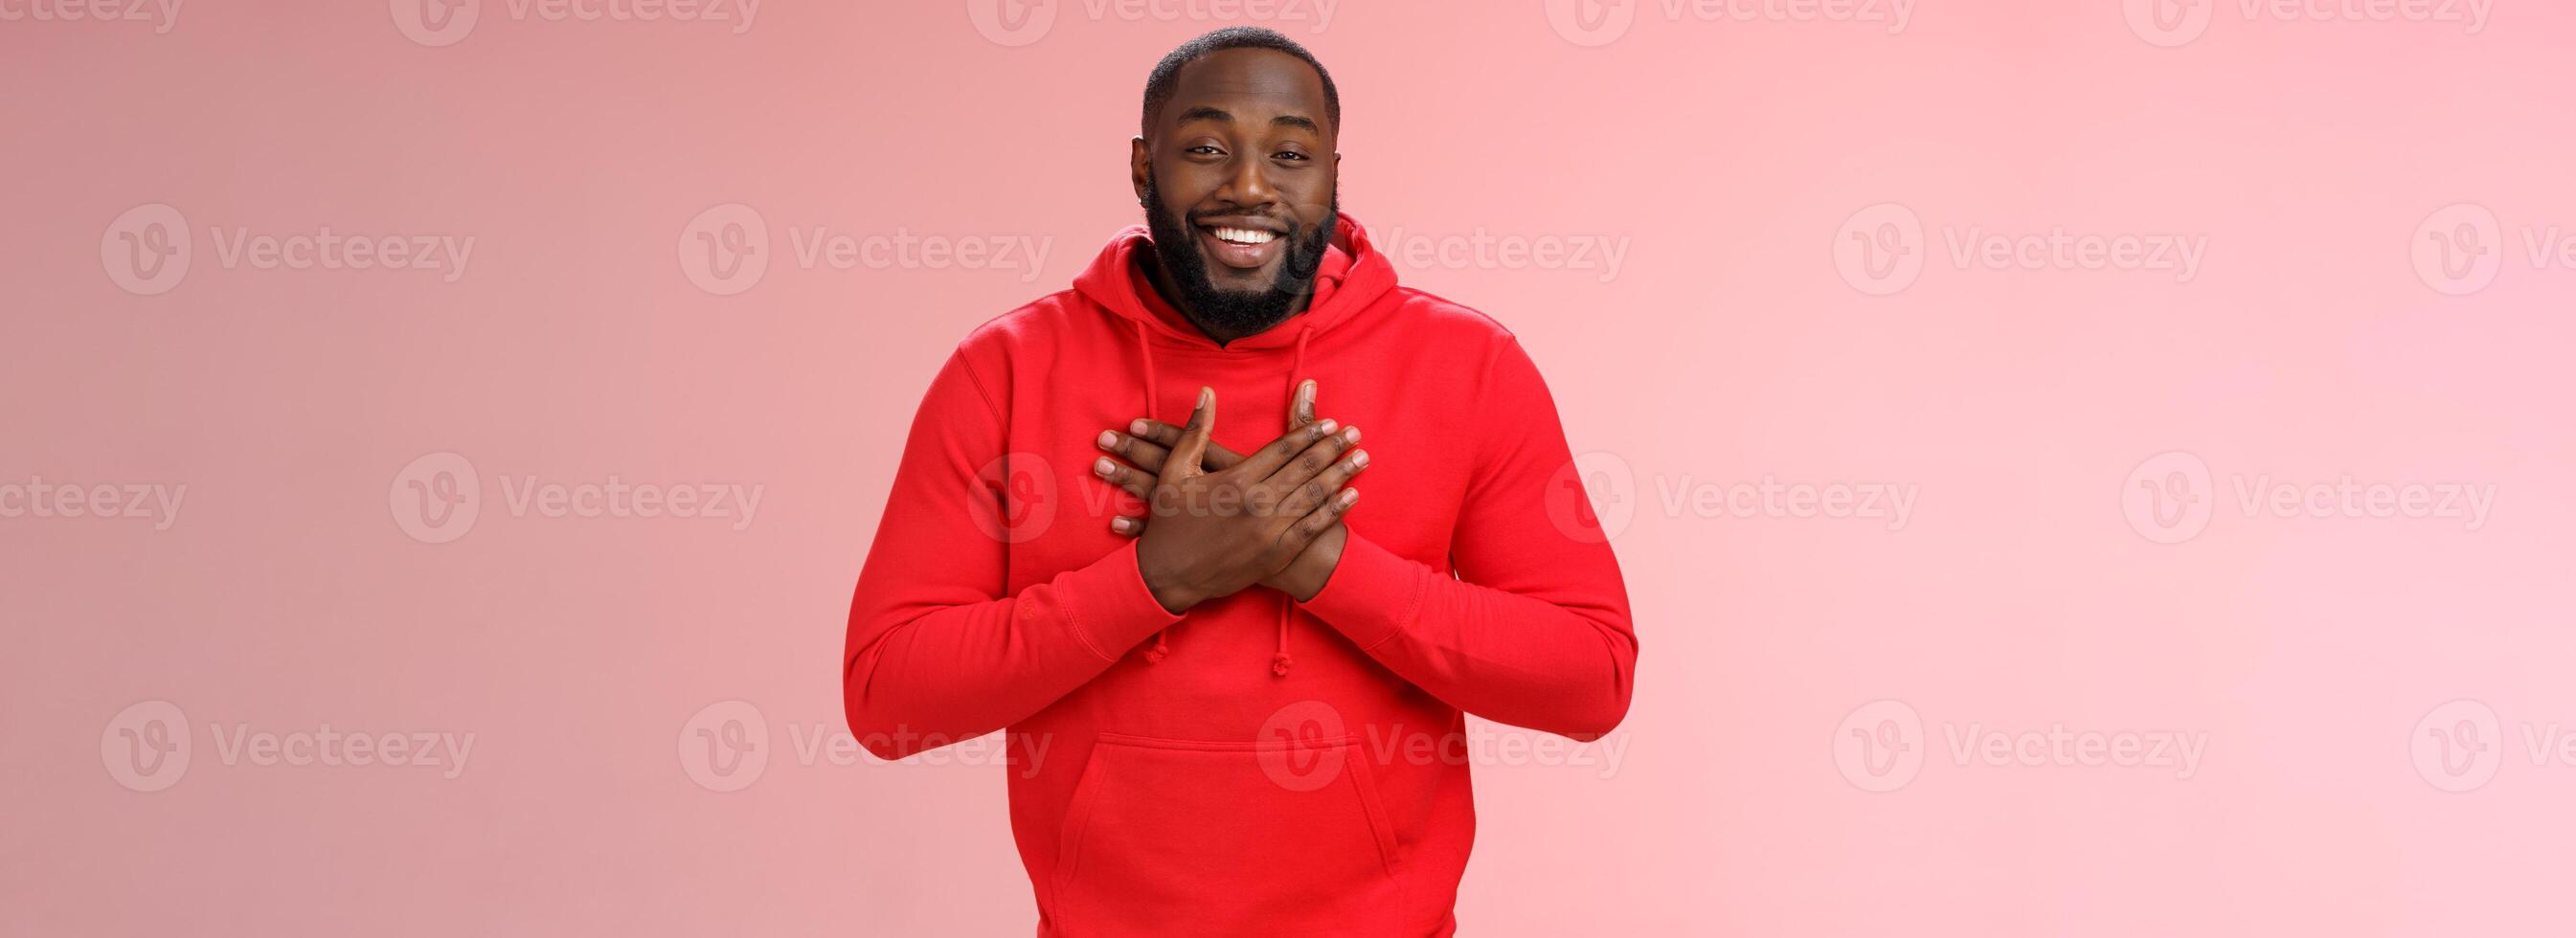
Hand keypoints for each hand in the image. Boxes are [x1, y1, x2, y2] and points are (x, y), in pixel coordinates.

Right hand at [1123, 387, 1364, 612]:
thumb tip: (1207, 392)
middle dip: (1334, 448)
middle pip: (1305, 468)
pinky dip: (1334, 510)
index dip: (1309, 433)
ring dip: (1341, 474)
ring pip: (1314, 495)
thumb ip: (1196, 431)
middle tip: (1355, 434)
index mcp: (1235, 479)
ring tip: (1362, 458)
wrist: (1168, 577)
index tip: (1330, 423)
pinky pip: (1312, 527)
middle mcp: (1257, 502)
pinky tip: (1351, 496)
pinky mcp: (1276, 554)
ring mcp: (1269, 530)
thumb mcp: (1175, 472)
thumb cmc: (1170, 523)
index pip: (1282, 448)